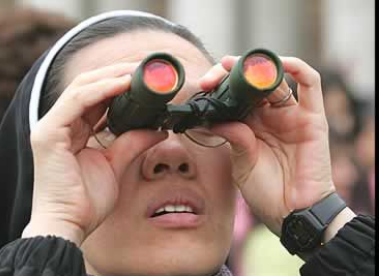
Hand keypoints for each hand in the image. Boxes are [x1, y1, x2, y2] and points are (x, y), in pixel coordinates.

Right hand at [22, 63, 167, 245]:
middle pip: (88, 86)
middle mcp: (60, 125)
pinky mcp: (49, 133)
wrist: (68, 226)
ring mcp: (51, 127)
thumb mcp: (116, 164)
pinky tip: (124, 84)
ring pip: (82, 88)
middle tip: (144, 67)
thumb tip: (158, 128)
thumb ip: (133, 142)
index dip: (118, 84)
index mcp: (72, 131)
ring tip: (138, 70)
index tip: (144, 78)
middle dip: (117, 73)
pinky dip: (102, 90)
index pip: (95, 98)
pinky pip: (78, 102)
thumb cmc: (87, 200)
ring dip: (111, 76)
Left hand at [200, 56, 335, 235]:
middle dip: (233, 74)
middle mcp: (271, 116)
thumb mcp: (242, 163)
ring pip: (277, 78)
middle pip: (254, 82)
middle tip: (215, 76)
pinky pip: (311, 84)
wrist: (292, 213)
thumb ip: (233, 138)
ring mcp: (292, 115)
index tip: (204, 85)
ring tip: (237, 68)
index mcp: (252, 125)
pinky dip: (296, 68)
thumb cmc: (266, 192)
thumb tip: (213, 118)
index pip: (237, 95)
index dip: (222, 85)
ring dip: (257, 68)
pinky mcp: (312, 118)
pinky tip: (277, 64)